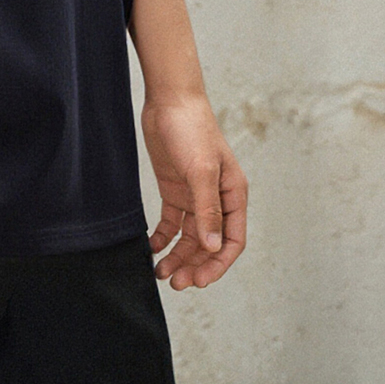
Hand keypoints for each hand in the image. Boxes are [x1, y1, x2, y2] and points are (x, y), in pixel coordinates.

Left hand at [141, 95, 246, 288]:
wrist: (169, 100)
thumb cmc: (193, 129)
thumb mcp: (201, 171)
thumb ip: (207, 210)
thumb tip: (213, 246)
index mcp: (233, 195)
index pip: (232, 241)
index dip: (217, 264)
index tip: (198, 280)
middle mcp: (216, 199)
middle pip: (208, 244)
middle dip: (194, 265)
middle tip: (175, 283)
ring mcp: (194, 195)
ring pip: (189, 237)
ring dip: (177, 256)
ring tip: (160, 273)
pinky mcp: (174, 188)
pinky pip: (171, 222)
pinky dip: (163, 238)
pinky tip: (152, 248)